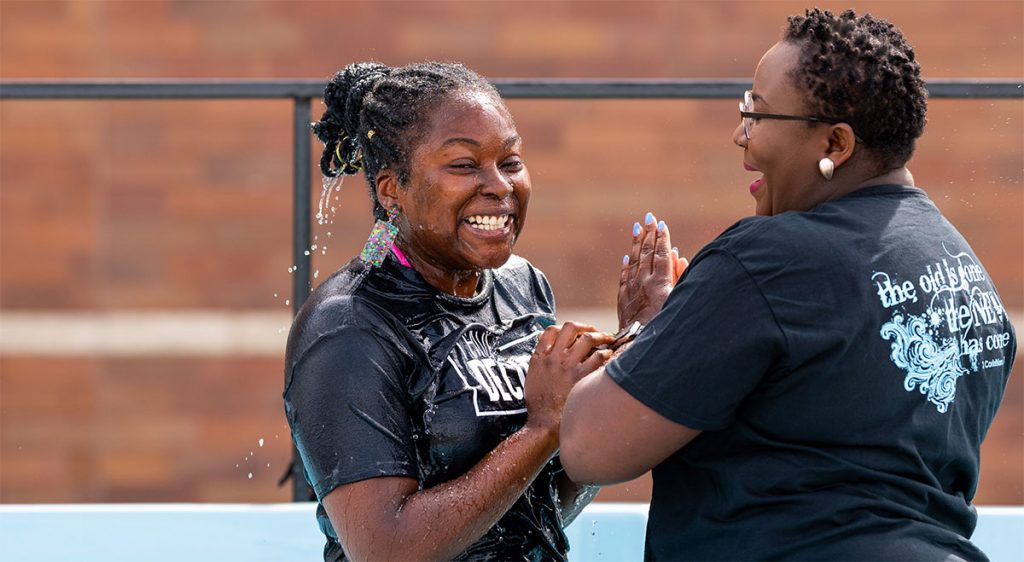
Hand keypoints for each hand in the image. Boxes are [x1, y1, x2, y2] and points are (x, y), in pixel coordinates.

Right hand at [524, 322, 613, 433]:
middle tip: (593, 331)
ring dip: (600, 336)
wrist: (545, 423)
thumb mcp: (532, 378)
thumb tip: (549, 351)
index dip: (564, 328)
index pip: (550, 331)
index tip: (573, 332)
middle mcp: (554, 358)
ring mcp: (568, 366)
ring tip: (608, 339)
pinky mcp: (581, 377)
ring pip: (587, 339)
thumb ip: (540, 362)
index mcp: (539, 357)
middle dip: (585, 326)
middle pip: (570, 328)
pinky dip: (606, 353)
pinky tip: (609, 356)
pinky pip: (598, 357)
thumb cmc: (539, 405)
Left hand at [617, 212, 687, 328]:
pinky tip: (627, 257)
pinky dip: (626, 265)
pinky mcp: (622, 300)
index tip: (662, 224)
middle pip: (646, 253)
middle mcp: (643, 282)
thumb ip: (679, 277)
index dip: (661, 238)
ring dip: (636, 244)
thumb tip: (676, 255)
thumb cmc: (666, 325)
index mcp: (659, 282)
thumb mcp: (678, 300)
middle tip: (649, 217)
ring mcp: (631, 290)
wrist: (641, 346)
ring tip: (638, 228)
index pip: (660, 253)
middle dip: (648, 233)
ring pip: (633, 261)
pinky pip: (624, 278)